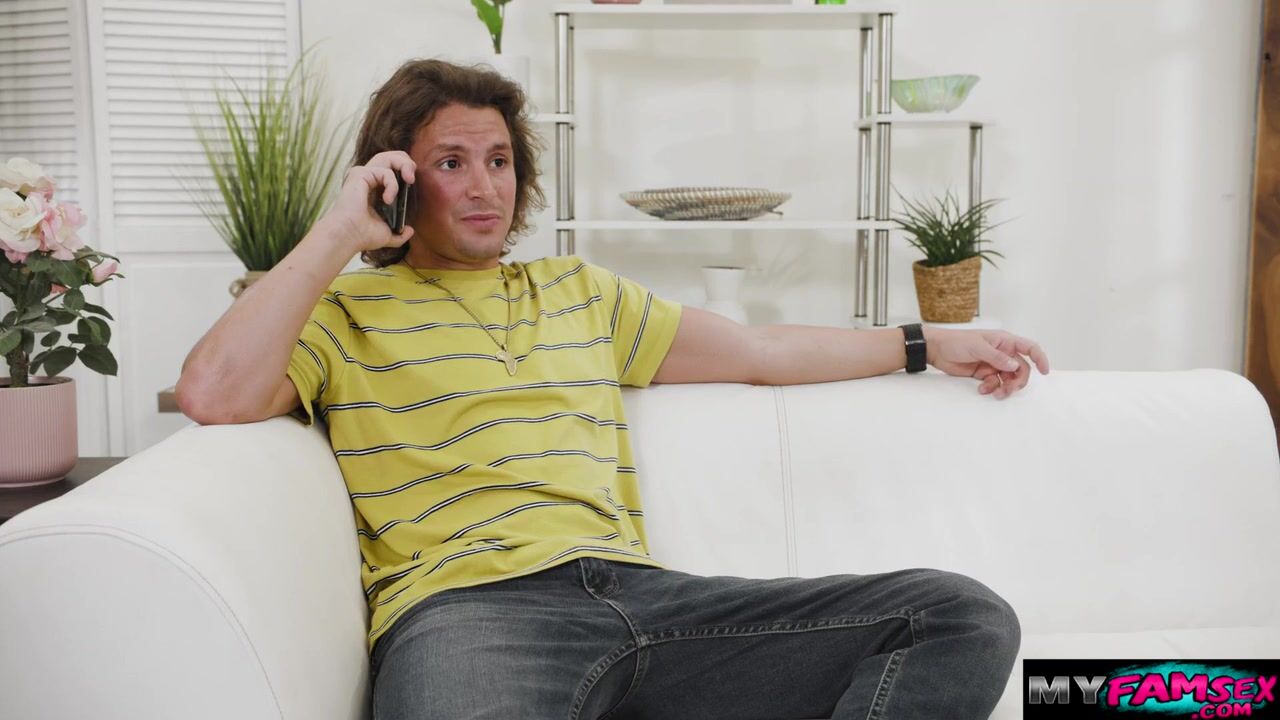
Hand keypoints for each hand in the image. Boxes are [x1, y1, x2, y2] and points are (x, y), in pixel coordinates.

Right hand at [317, 150, 416, 253]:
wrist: (350, 236)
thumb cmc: (363, 236)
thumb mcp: (387, 234)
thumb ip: (400, 233)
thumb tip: (410, 231)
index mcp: (372, 189)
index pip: (391, 168)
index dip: (405, 170)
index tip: (411, 184)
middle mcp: (366, 178)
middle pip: (390, 156)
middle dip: (406, 162)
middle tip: (412, 179)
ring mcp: (362, 174)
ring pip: (388, 157)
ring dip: (404, 165)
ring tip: (409, 181)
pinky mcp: (360, 174)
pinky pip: (386, 172)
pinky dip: (392, 185)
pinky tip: (387, 200)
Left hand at [922, 327, 1050, 399]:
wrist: (937, 350)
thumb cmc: (956, 342)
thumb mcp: (977, 347)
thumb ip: (996, 357)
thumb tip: (1013, 365)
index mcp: (1004, 341)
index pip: (1029, 348)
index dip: (1040, 358)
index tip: (1045, 372)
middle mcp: (1002, 353)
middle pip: (1021, 369)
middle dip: (1017, 381)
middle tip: (1008, 389)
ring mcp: (994, 364)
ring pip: (1009, 379)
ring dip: (1005, 388)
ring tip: (995, 394)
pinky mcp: (984, 374)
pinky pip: (995, 384)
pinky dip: (991, 388)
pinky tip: (982, 389)